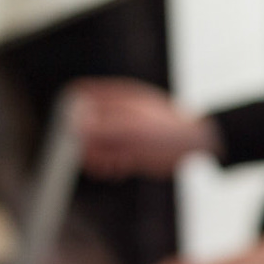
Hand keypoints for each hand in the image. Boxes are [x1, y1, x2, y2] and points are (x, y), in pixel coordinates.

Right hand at [69, 77, 218, 178]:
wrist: (191, 143)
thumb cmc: (168, 128)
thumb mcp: (136, 127)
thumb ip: (106, 127)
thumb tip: (77, 126)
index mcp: (114, 98)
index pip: (80, 95)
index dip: (72, 110)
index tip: (75, 129)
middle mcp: (112, 114)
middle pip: (81, 125)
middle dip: (86, 141)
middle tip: (99, 153)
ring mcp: (118, 133)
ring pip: (91, 145)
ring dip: (97, 157)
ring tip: (114, 162)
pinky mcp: (124, 150)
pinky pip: (105, 159)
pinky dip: (107, 166)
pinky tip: (120, 168)